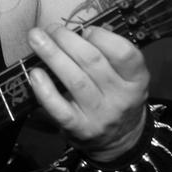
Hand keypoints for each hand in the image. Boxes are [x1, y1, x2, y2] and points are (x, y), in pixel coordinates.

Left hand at [27, 25, 148, 161]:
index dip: (102, 37)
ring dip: (53, 56)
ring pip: (75, 81)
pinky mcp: (79, 128)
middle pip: (93, 62)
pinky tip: (34, 74)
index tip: (85, 30)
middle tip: (51, 29)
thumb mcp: (126, 76)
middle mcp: (121, 97)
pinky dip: (45, 90)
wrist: (121, 142)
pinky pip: (60, 108)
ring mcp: (100, 115)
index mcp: (136, 79)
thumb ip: (109, 53)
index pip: (125, 54)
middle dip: (68, 40)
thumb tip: (82, 31)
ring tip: (37, 39)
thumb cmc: (117, 97)